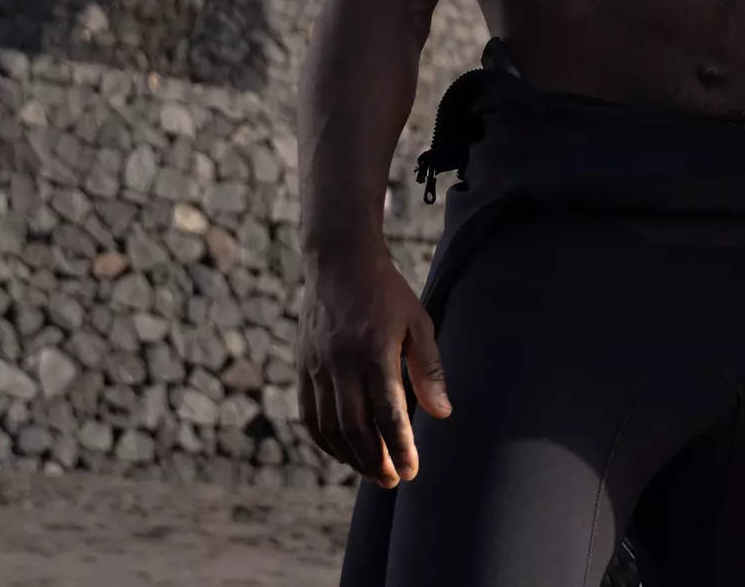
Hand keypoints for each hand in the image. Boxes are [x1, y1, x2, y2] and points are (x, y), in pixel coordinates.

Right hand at [297, 248, 450, 487]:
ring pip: (328, 427)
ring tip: (371, 471)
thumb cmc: (387, 292)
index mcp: (373, 353)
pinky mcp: (302, 368)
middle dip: (374, 461)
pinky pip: (309, 415)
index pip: (387, 413)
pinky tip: (342, 451)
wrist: (338, 262)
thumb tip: (442, 413)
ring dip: (349, 456)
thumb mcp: (418, 322)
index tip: (411, 471)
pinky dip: (324, 440)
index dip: (400, 447)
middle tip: (391, 481)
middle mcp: (340, 364)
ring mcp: (316, 368)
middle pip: (355, 428)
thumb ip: (429, 369)